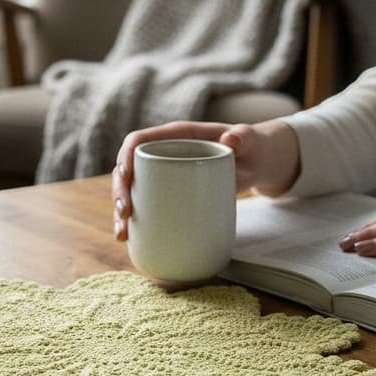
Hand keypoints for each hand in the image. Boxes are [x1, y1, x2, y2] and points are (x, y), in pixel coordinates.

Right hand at [112, 119, 300, 239]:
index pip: (138, 141)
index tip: (126, 176)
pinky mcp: (169, 194)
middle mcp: (163, 155)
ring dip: (120, 212)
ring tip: (122, 234)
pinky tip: (128, 239)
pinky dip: (135, 222)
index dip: (125, 157)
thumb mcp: (249, 139)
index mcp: (174, 136)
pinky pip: (145, 206)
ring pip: (131, 191)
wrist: (256, 161)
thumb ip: (243, 136)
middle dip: (119, 191)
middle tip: (125, 214)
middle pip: (127, 169)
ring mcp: (163, 176)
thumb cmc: (250, 146)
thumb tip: (231, 140)